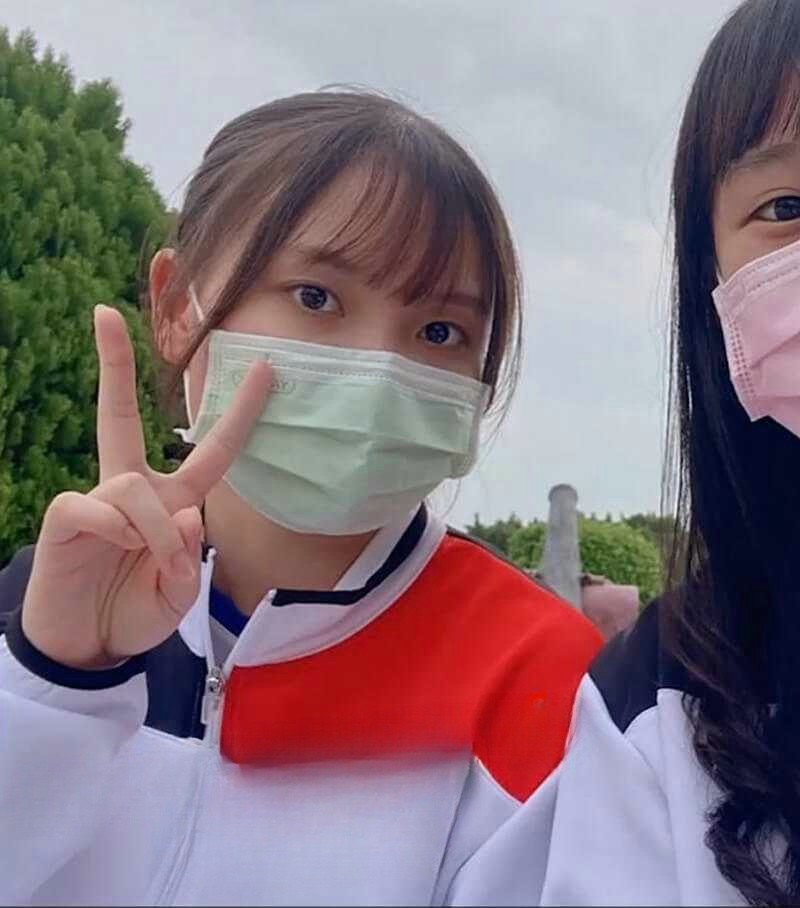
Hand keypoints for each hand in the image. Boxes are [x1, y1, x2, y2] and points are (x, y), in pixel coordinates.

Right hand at [21, 305, 270, 669]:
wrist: (86, 649)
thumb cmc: (134, 613)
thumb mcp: (179, 593)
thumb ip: (190, 557)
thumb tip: (185, 514)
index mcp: (171, 501)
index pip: (210, 450)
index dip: (239, 412)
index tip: (265, 368)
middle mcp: (133, 490)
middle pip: (119, 416)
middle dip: (113, 365)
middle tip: (105, 314)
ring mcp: (95, 501)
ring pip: (134, 489)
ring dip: (157, 534)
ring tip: (161, 572)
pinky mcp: (64, 518)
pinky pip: (98, 508)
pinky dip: (121, 533)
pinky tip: (118, 552)